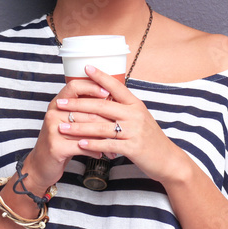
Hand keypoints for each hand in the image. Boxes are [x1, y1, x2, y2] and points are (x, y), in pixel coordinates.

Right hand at [22, 77, 114, 191]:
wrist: (40, 165)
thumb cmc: (60, 141)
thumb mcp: (68, 121)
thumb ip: (83, 110)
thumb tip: (111, 100)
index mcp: (58, 103)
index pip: (74, 86)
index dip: (92, 87)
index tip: (107, 92)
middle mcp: (53, 113)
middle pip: (86, 110)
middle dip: (107, 118)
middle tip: (122, 124)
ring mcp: (53, 129)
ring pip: (86, 129)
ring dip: (104, 138)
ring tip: (117, 142)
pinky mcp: (56, 146)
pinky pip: (82, 146)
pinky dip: (95, 150)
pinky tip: (103, 154)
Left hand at [54, 65, 186, 183]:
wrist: (168, 160)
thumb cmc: (150, 139)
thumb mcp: (140, 118)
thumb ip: (123, 109)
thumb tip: (104, 99)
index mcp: (136, 104)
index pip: (116, 86)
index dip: (100, 76)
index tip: (85, 68)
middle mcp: (135, 114)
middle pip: (102, 106)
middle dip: (78, 104)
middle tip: (60, 102)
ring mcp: (134, 131)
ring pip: (101, 126)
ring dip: (78, 127)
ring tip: (62, 126)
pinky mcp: (133, 148)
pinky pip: (108, 145)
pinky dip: (92, 144)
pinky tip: (79, 144)